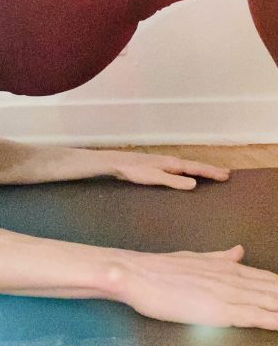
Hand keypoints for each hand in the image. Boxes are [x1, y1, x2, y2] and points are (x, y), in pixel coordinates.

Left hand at [104, 150, 230, 189]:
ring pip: (188, 166)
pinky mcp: (159, 166)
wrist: (118, 163)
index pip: (197, 168)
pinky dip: (190, 171)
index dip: (212, 172)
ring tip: (212, 174)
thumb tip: (195, 184)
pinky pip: (180, 169)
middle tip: (226, 174)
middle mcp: (172, 161)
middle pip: (195, 166)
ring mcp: (165, 163)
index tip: (226, 175)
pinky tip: (188, 175)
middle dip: (210, 170)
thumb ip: (174, 181)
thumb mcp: (155, 178)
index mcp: (173, 164)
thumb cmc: (136, 171)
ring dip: (201, 170)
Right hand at [108, 244, 277, 329]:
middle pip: (272, 288)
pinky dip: (273, 319)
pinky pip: (255, 316)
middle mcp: (230, 278)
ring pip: (268, 300)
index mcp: (225, 266)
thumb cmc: (158, 270)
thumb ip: (219, 257)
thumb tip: (240, 251)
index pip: (264, 277)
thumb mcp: (193, 258)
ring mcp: (226, 294)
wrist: (136, 273)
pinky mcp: (219, 311)